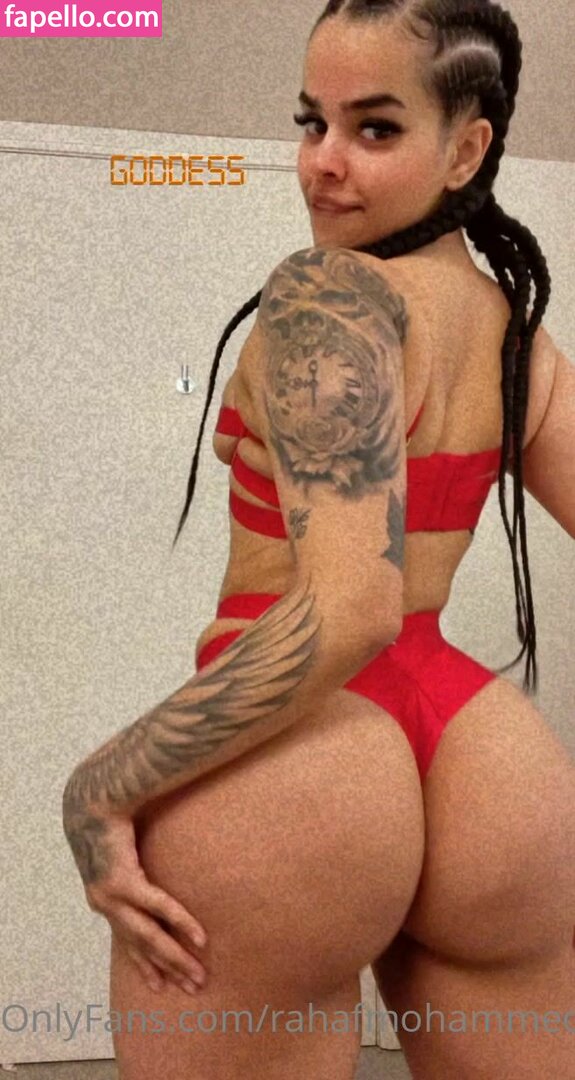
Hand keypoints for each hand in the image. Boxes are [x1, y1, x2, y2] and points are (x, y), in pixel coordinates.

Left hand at [62, 795, 207, 994]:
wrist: (93, 803)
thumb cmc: (111, 822)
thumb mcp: (123, 852)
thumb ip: (137, 868)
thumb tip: (156, 874)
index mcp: (106, 902)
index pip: (129, 942)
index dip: (146, 964)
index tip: (161, 985)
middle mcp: (107, 906)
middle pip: (142, 946)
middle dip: (168, 969)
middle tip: (193, 987)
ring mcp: (113, 897)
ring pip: (150, 936)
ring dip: (176, 958)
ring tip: (198, 973)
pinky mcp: (124, 881)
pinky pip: (158, 906)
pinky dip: (180, 923)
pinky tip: (198, 938)